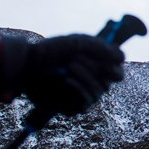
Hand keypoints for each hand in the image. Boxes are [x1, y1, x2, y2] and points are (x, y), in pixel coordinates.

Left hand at [0, 34, 124, 120]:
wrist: (26, 65)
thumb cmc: (50, 52)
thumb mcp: (77, 42)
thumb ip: (101, 47)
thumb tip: (122, 57)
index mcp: (95, 66)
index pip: (117, 72)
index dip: (115, 68)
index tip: (110, 62)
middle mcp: (90, 81)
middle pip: (110, 82)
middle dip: (94, 68)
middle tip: (75, 60)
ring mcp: (81, 95)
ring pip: (98, 92)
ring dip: (84, 77)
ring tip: (67, 68)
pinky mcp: (71, 106)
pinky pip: (84, 103)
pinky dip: (77, 90)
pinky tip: (66, 81)